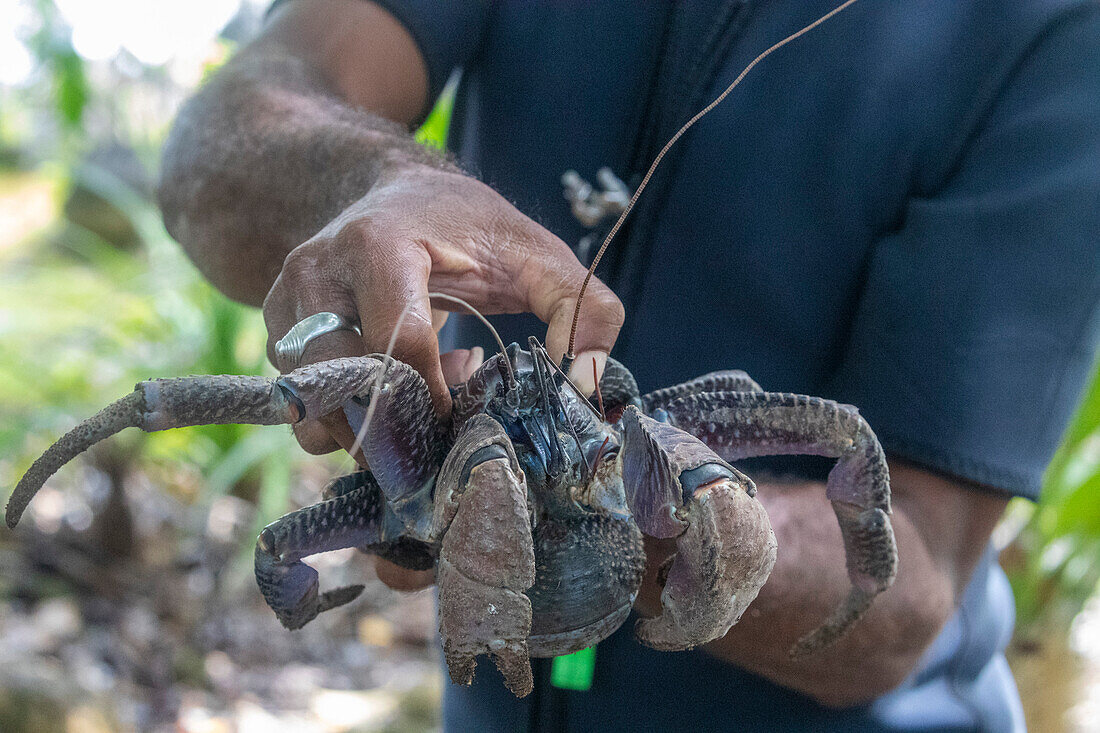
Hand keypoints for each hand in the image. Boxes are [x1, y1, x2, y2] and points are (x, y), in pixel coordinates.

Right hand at [263, 163, 624, 455]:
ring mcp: (287, 302)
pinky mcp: (277, 328)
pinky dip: (352, 413)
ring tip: (424, 391)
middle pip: (342, 384)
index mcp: (379, 246)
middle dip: (397, 425)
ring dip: (373, 423)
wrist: (394, 193)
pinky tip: (397, 383)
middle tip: (444, 428)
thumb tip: (587, 384)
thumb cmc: (469, 227)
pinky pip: (306, 401)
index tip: (467, 419)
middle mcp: (318, 273)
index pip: (398, 346)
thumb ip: (585, 309)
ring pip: (314, 404)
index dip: (435, 399)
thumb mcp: (539, 255)